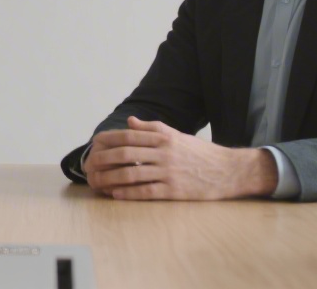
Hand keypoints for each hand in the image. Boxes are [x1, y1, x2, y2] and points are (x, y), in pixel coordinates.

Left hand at [83, 117, 277, 200]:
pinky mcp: (174, 191)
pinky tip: (116, 194)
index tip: (94, 143)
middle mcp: (165, 153)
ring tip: (97, 182)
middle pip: (126, 154)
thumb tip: (130, 122)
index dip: (109, 139)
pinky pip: (146, 191)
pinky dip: (129, 193)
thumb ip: (152, 128)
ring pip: (132, 174)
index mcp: (164, 138)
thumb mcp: (176, 135)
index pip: (130, 136)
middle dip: (104, 159)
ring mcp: (169, 172)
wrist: (227, 170)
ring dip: (111, 178)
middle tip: (89, 164)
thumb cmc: (199, 153)